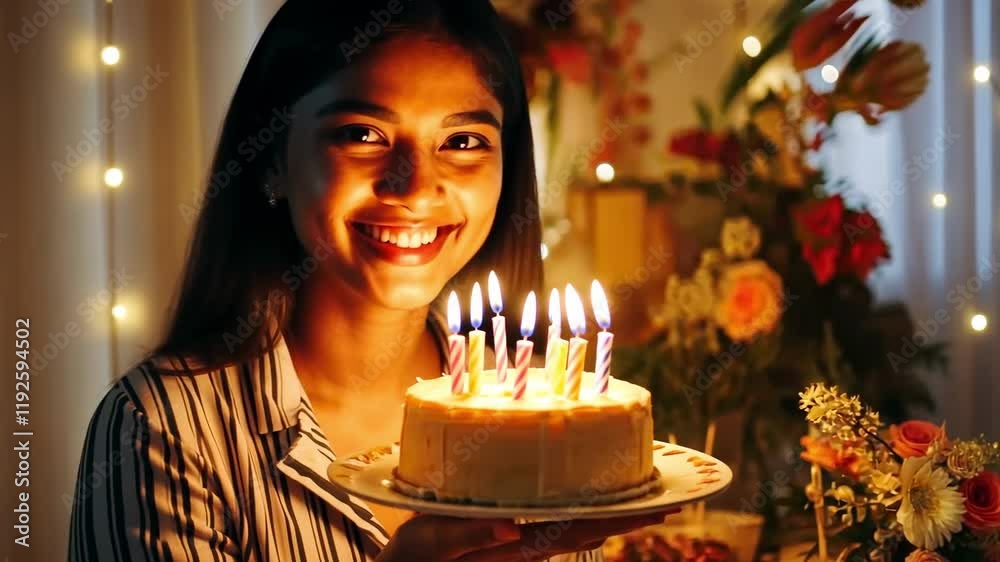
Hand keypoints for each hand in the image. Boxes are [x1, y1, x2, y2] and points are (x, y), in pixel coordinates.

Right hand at [375, 509, 679, 561]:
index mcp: (514, 549)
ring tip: (640, 491)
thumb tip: (511, 529)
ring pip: (576, 526)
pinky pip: (555, 521)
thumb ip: (467, 537)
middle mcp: (526, 547)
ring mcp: (520, 543)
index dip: (619, 519)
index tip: (654, 507)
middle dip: (627, 515)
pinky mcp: (510, 537)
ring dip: (610, 512)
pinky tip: (588, 491)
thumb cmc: (412, 558)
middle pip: (589, 528)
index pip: (579, 531)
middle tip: (667, 495)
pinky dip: (581, 507)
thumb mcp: (430, 543)